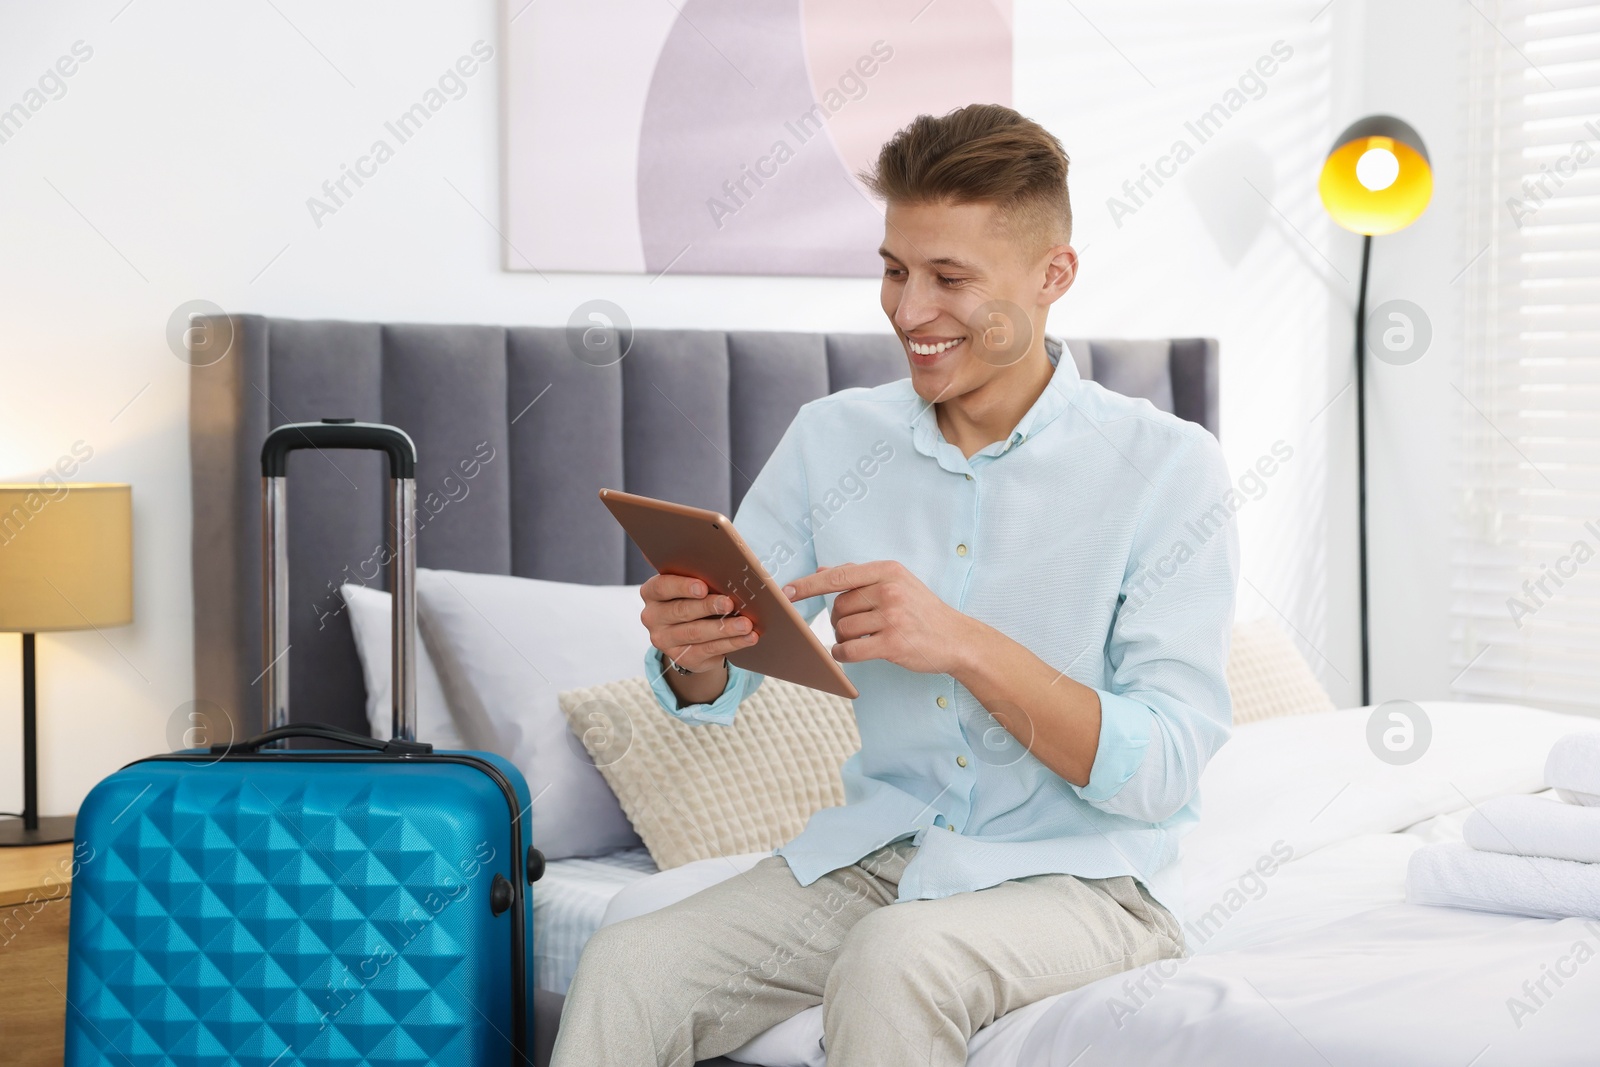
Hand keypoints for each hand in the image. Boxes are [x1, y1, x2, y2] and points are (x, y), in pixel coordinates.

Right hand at [640, 573, 759, 673]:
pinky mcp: (682, 657)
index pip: (662, 587)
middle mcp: (652, 617)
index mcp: (651, 592)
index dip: (682, 587)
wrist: (691, 634)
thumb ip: (697, 575)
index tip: (703, 587)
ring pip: (697, 633)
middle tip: (729, 603)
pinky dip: (732, 643)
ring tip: (746, 624)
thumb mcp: (690, 585)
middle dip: (708, 607)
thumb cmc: (694, 598)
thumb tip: (721, 562)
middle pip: (681, 611)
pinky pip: (709, 649)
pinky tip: (748, 637)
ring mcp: (665, 640)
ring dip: (724, 628)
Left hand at [784, 561, 973, 675]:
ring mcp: (892, 617)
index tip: (786, 591)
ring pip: (842, 628)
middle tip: (853, 627)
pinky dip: (843, 654)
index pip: (839, 575)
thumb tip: (822, 570)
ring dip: (842, 638)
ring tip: (860, 639)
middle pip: (838, 606)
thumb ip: (860, 577)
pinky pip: (850, 650)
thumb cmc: (922, 611)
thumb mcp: (898, 583)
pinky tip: (850, 654)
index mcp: (888, 570)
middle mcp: (890, 590)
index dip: (808, 584)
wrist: (957, 639)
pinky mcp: (893, 643)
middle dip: (837, 619)